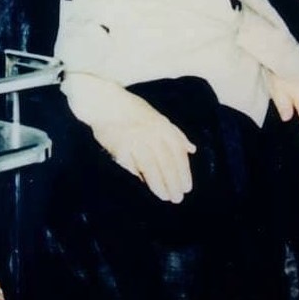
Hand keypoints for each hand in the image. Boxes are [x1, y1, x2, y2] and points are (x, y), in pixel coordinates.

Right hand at [62, 72, 195, 202]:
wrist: (106, 102)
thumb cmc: (133, 110)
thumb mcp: (158, 117)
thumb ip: (176, 134)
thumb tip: (192, 149)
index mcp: (163, 126)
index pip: (177, 153)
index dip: (183, 172)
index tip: (186, 187)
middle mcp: (151, 133)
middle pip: (166, 162)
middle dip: (173, 182)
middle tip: (177, 197)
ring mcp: (135, 140)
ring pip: (151, 166)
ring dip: (158, 184)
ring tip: (165, 196)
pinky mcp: (119, 147)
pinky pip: (131, 165)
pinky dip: (138, 176)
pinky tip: (144, 185)